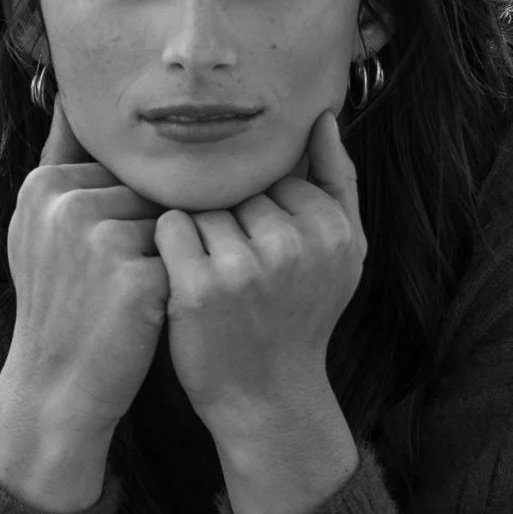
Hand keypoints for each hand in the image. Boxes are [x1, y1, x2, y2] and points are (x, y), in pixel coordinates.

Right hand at [3, 96, 170, 436]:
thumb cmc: (61, 307)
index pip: (125, 170)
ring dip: (172, 255)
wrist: (57, 389)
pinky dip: (182, 281)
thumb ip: (62, 163)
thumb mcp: (40, 232)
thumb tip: (70, 93)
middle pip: (152, 192)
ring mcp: (99, 237)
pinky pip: (188, 256)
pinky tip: (152, 309)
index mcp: (45, 185)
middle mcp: (67, 202)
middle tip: (126, 279)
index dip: (134, 212)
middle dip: (154, 232)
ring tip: (134, 295)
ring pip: (175, 222)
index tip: (117, 251)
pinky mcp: (133, 274)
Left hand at [152, 109, 365, 432]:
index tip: (267, 252)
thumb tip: (321, 115)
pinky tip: (183, 278)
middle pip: (236, 189)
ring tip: (215, 277)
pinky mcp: (198, 287)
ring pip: (200, 206)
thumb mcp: (344, 253)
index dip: (261, 210)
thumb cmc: (301, 317)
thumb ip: (337, 180)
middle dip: (229, 220)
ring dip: (197, 234)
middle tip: (240, 271)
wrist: (267, 397)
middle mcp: (293, 244)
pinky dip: (169, 247)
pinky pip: (169, 227)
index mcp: (332, 229)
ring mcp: (244, 266)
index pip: (276, 176)